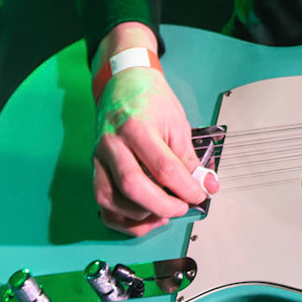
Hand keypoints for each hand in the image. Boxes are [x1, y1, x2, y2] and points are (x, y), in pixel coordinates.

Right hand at [92, 64, 215, 235]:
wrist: (124, 83)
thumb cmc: (151, 101)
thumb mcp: (177, 123)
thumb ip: (189, 159)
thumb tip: (207, 185)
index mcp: (137, 127)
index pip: (163, 168)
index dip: (185, 188)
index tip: (200, 194)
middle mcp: (113, 144)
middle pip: (134, 187)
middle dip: (163, 205)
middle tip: (182, 207)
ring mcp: (99, 157)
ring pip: (111, 200)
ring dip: (140, 216)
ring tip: (164, 214)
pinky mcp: (94, 167)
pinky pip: (102, 202)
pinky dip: (121, 218)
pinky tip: (142, 217)